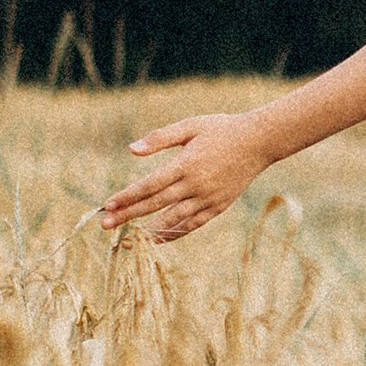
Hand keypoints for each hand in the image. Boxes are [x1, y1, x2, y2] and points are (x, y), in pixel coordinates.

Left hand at [100, 109, 275, 242]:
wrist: (260, 142)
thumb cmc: (222, 129)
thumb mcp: (190, 126)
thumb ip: (160, 137)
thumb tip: (132, 150)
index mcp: (186, 164)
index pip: (150, 185)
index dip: (128, 196)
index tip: (107, 205)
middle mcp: (195, 185)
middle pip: (156, 205)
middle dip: (129, 216)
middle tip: (105, 226)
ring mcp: (207, 199)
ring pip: (173, 220)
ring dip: (148, 231)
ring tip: (127, 239)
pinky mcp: (218, 207)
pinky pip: (192, 225)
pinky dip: (173, 234)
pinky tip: (156, 239)